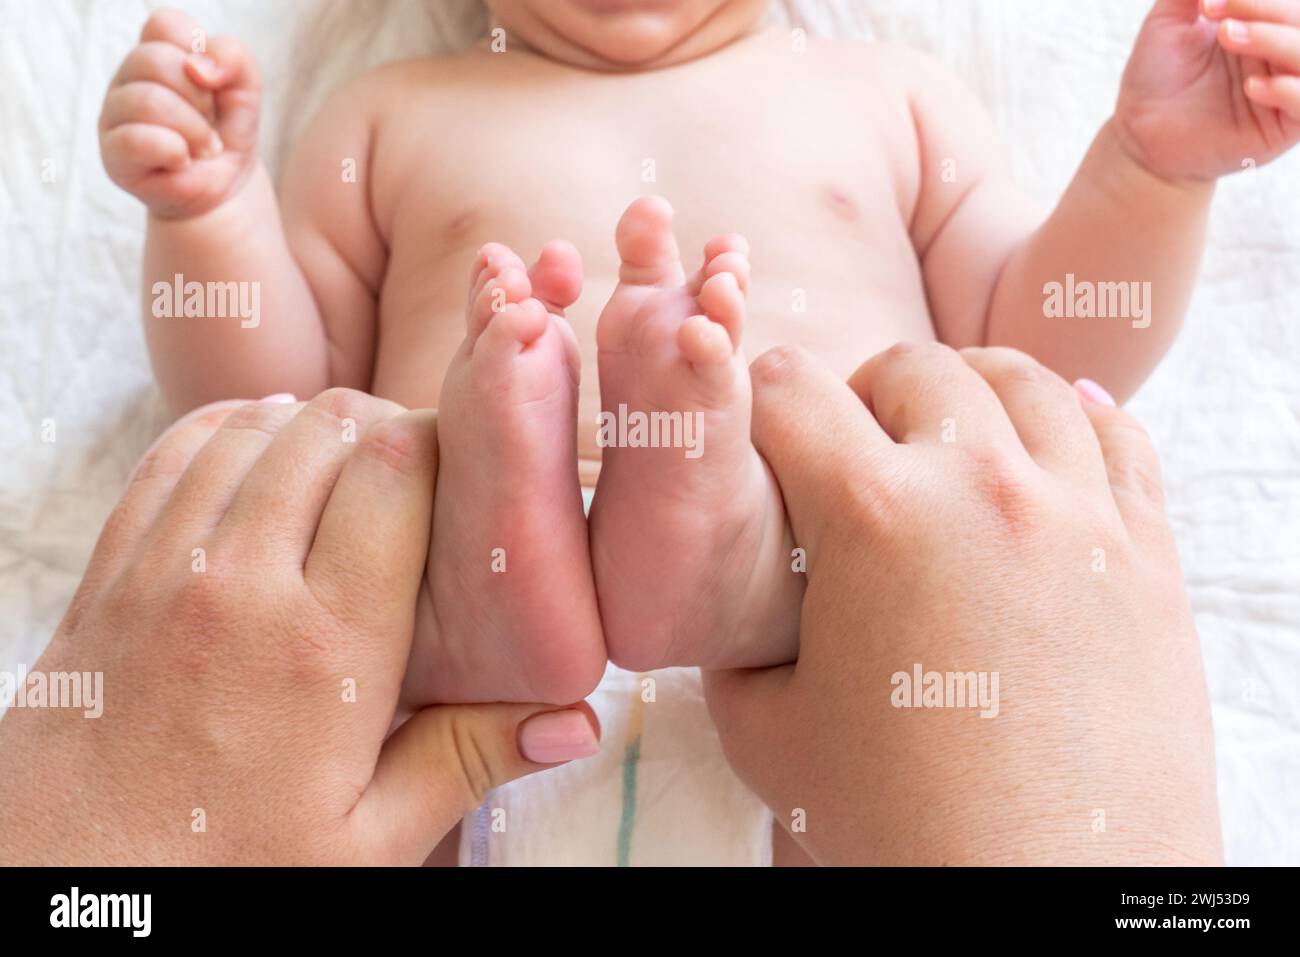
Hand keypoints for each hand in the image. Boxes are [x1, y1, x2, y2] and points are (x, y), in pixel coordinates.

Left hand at [0, 391, 598, 864]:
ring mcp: (167, 569)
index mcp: (327, 648)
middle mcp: (243, 585)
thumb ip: (469, 762)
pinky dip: (232, 431)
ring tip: (353, 466)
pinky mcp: (114, 571)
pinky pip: (176, 451)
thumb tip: (577, 721)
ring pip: (257, 424)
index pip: (398, 468)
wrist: (64, 891)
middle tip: (423, 472)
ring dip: (316, 424)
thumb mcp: (365, 846)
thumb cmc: (220, 870)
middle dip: (393, 425)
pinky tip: (266, 457)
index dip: (448, 443)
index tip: (472, 470)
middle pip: (334, 426)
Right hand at [99, 8, 262, 219]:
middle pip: (154, 60)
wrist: (224, 185)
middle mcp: (127, 78)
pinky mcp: (113, 154)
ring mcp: (114, 114)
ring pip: (147, 100)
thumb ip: (233, 57)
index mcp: (154, 52)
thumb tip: (197, 67)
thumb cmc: (226, 129)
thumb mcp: (246, 87)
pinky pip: (138, 140)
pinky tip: (182, 161)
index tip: (212, 82)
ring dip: (193, 130)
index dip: (197, 51)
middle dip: (198, 97)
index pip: (163, 24)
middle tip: (210, 122)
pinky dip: (175, 152)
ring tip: (203, 148)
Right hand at [706, 344, 1221, 864]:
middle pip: (911, 367)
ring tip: (945, 443)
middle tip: (850, 460)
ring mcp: (1080, 512)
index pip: (788, 391)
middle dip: (861, 397)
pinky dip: (1076, 420)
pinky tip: (1046, 447)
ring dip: (966, 394)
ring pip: (1023, 379)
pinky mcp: (1148, 553)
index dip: (753, 402)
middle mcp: (983, 488)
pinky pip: (1120, 436)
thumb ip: (738, 643)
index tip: (758, 439)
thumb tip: (745, 605)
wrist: (1051, 896)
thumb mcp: (769, 734)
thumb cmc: (902, 826)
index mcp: (874, 519)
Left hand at [1115, 0, 1299, 182]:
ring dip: (1276, 39)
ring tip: (1229, 36)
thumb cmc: (1156, 75)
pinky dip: (1290, 90)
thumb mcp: (1170, 17)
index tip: (1211, 0)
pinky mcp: (1284, 126)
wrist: (1139, 133)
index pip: (1286, 1)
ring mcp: (1288, 86)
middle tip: (1218, 14)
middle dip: (1266, 7)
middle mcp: (1282, 49)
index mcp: (1266, 20)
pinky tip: (1252, 88)